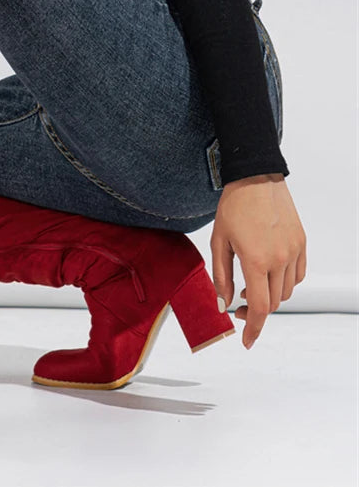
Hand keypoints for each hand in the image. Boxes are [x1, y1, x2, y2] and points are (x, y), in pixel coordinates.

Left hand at [209, 172, 306, 349]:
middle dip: (255, 312)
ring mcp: (294, 251)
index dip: (252, 328)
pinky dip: (283, 283)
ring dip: (269, 296)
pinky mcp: (302, 243)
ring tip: (250, 286)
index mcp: (256, 261)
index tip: (246, 341)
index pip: (258, 307)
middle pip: (273, 303)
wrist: (255, 179)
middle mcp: (280, 259)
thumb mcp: (218, 242)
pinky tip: (268, 274)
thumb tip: (223, 304)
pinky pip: (297, 275)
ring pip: (286, 291)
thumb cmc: (233, 208)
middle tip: (237, 307)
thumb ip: (220, 276)